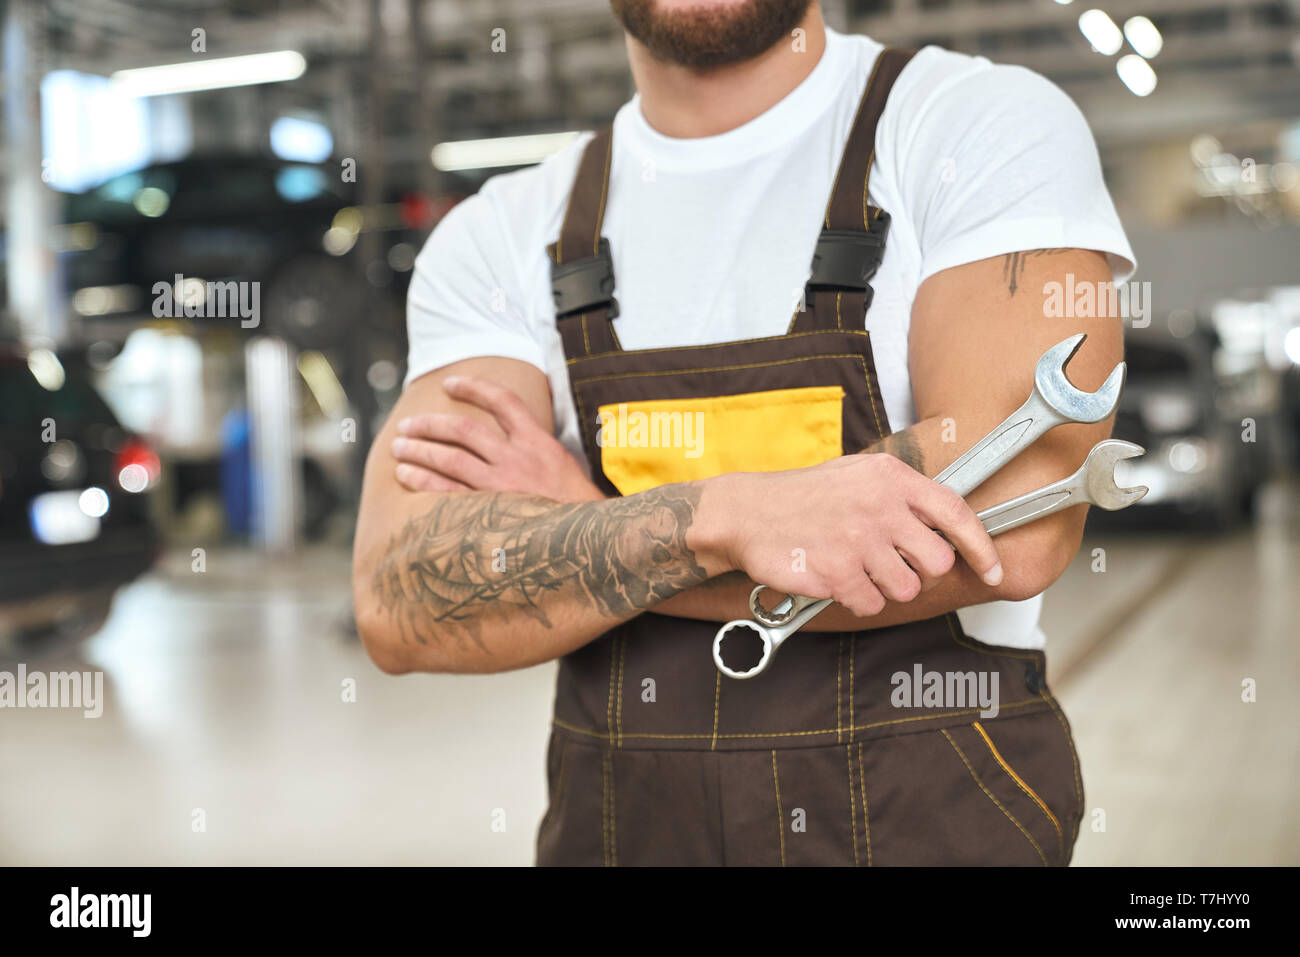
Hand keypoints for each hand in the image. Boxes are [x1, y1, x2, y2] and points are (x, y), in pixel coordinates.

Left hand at [391, 375, 605, 502]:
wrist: (593, 542)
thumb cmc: (580, 510)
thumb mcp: (566, 469)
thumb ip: (537, 453)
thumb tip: (512, 443)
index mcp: (540, 443)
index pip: (504, 402)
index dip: (474, 388)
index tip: (449, 384)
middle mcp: (518, 459)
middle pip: (464, 429)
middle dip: (430, 424)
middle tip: (407, 424)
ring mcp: (502, 486)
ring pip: (450, 458)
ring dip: (419, 449)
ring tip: (398, 447)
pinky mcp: (491, 514)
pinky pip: (447, 493)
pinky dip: (423, 480)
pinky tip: (405, 475)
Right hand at [698, 454, 1002, 616]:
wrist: (748, 512)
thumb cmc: (808, 496)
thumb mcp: (860, 476)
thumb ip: (904, 497)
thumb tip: (950, 529)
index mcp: (891, 478)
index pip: (955, 514)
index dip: (982, 548)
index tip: (994, 571)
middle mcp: (879, 507)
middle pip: (936, 561)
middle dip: (919, 571)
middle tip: (891, 563)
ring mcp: (858, 540)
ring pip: (905, 588)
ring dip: (885, 587)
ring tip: (856, 567)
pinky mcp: (836, 572)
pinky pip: (870, 603)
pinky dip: (856, 599)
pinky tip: (836, 578)